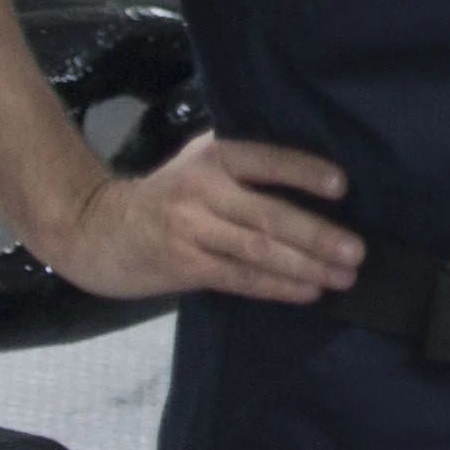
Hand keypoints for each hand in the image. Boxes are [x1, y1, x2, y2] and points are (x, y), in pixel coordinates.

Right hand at [33, 132, 360, 304]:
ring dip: (306, 266)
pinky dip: (277, 286)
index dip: (305, 173)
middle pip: (270, 215)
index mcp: (215, 157)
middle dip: (318, 236)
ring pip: (259, 250)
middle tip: (357, 252)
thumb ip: (244, 168)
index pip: (268, 161)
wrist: (92, 227)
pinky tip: (307, 292)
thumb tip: (316, 183)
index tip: (342, 187)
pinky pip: (240, 278)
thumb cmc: (163, 196)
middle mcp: (205, 191)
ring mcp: (192, 230)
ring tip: (343, 276)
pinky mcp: (184, 266)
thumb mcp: (198, 163)